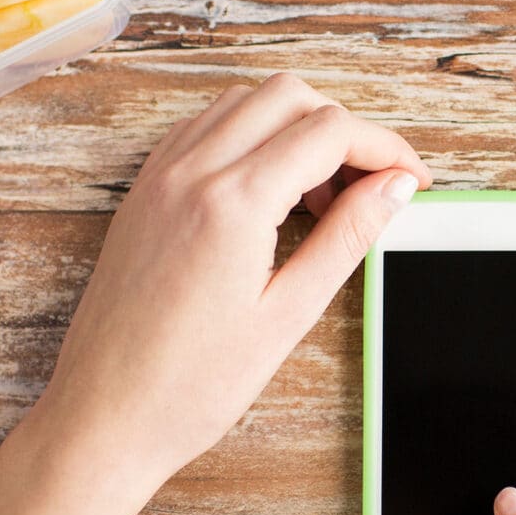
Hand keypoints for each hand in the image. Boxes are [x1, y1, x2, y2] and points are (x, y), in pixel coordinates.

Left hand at [11, 74, 429, 514]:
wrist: (104, 418)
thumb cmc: (189, 386)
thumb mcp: (288, 314)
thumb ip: (347, 237)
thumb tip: (395, 188)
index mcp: (232, 203)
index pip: (330, 131)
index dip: (385, 148)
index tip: (411, 178)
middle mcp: (190, 173)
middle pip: (290, 96)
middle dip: (344, 128)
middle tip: (370, 186)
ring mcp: (160, 176)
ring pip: (246, 101)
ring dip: (296, 127)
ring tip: (321, 195)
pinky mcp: (143, 191)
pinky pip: (205, 127)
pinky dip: (250, 137)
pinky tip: (270, 192)